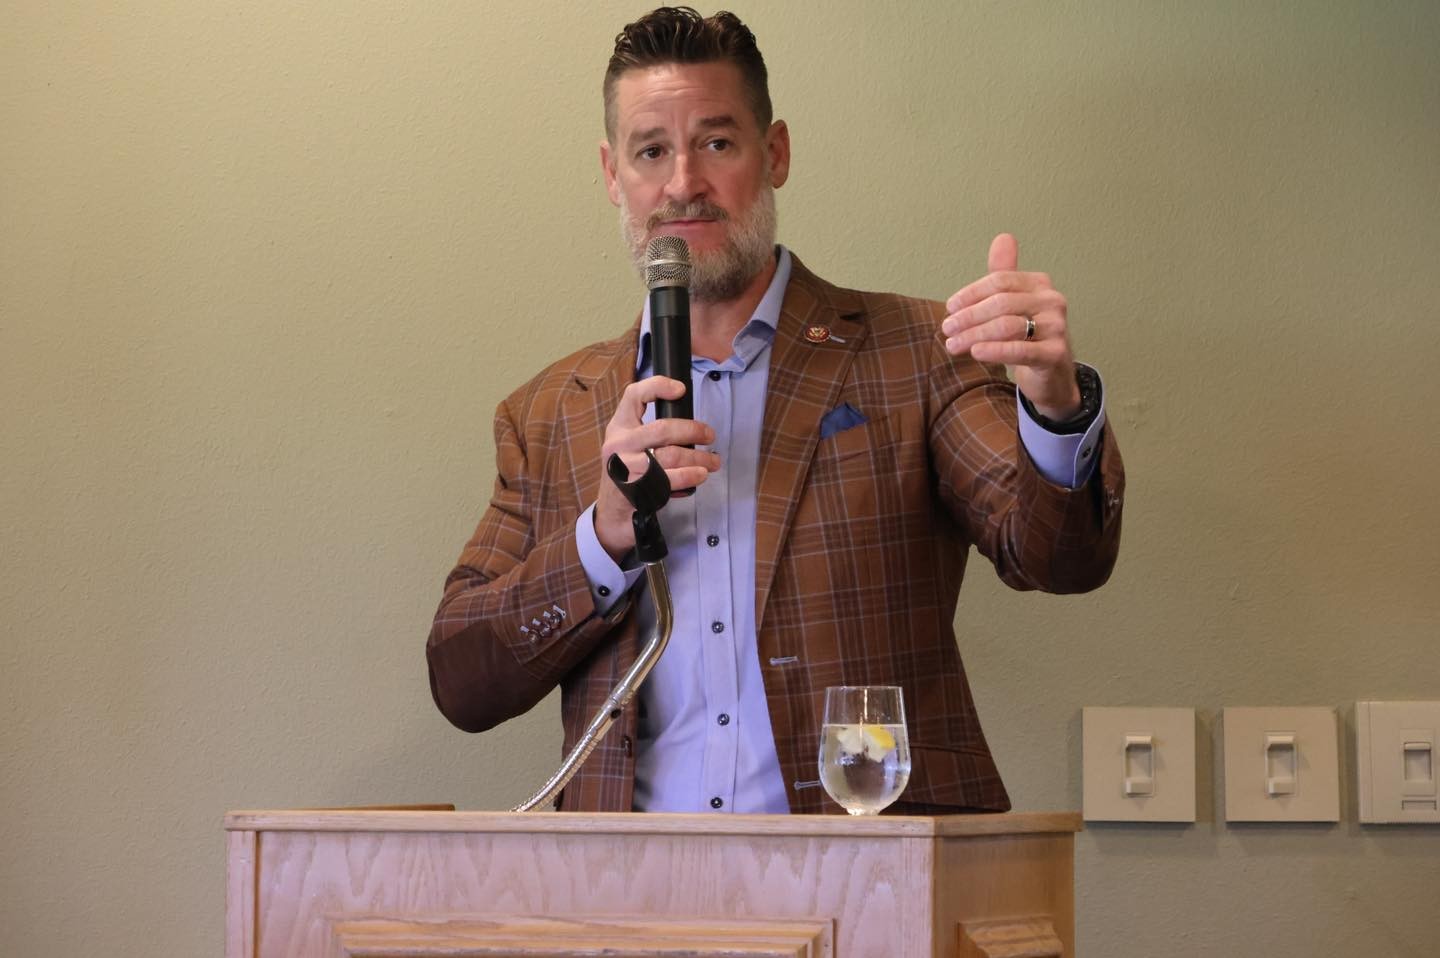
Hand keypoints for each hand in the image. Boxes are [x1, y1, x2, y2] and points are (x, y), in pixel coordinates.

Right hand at [594, 375, 719, 560]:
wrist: (613, 512)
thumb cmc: (629, 472)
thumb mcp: (630, 444)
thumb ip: (650, 430)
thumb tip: (690, 424)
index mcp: (619, 426)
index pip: (634, 395)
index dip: (658, 386)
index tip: (681, 390)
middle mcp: (619, 443)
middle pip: (663, 428)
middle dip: (693, 431)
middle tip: (710, 436)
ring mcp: (625, 466)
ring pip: (671, 455)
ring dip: (699, 458)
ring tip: (712, 462)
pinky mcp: (635, 488)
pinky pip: (670, 479)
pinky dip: (689, 477)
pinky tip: (698, 476)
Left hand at [941, 233, 1081, 419]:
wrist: (1051, 374)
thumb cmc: (1028, 336)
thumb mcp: (1014, 304)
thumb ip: (1004, 274)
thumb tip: (1003, 237)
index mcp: (1039, 284)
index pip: (1000, 281)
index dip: (971, 294)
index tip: (950, 307)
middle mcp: (1052, 301)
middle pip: (1001, 303)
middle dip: (969, 316)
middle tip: (947, 328)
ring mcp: (1056, 327)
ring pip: (1007, 326)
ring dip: (974, 335)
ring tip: (953, 344)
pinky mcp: (1055, 354)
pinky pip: (1021, 350)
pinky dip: (995, 350)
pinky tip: (975, 352)